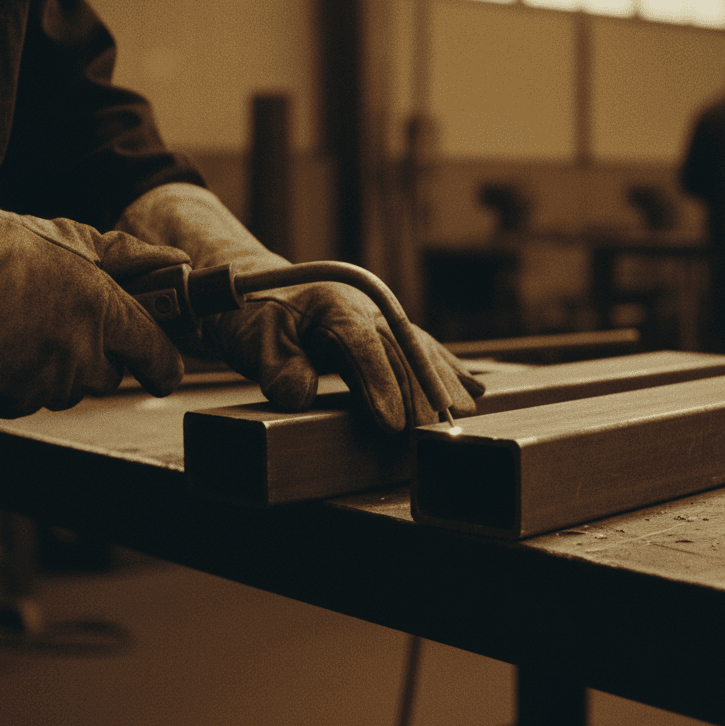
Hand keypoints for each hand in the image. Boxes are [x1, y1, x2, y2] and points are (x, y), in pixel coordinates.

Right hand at [0, 135, 188, 417]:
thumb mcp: (73, 238)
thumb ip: (130, 255)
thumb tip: (176, 261)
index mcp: (105, 311)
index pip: (158, 358)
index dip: (162, 365)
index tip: (161, 368)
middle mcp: (82, 352)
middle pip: (108, 376)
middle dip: (95, 357)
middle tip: (61, 321)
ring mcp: (46, 381)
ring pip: (66, 389)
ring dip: (52, 368)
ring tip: (18, 326)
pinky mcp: (10, 400)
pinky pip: (25, 400)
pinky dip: (13, 383)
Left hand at [116, 183, 483, 430]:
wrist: (253, 292)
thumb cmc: (251, 318)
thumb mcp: (253, 340)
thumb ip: (276, 367)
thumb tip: (299, 393)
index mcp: (332, 304)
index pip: (362, 346)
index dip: (380, 384)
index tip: (393, 424)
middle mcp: (364, 306)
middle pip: (400, 350)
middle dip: (422, 392)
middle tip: (438, 434)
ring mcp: (378, 317)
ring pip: (419, 349)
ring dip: (444, 382)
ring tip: (468, 413)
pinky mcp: (383, 331)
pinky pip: (421, 350)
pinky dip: (446, 370)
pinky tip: (474, 390)